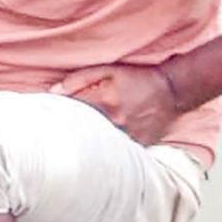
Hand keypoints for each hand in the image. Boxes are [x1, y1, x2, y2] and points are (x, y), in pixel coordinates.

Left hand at [51, 63, 183, 145]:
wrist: (171, 91)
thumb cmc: (137, 78)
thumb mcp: (107, 70)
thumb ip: (79, 79)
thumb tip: (54, 91)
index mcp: (105, 101)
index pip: (72, 111)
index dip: (59, 113)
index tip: (50, 115)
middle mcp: (116, 121)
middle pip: (84, 131)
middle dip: (71, 130)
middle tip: (59, 131)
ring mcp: (129, 136)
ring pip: (100, 144)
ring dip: (89, 141)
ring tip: (79, 140)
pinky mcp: (140, 145)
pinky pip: (119, 151)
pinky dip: (108, 148)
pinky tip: (100, 146)